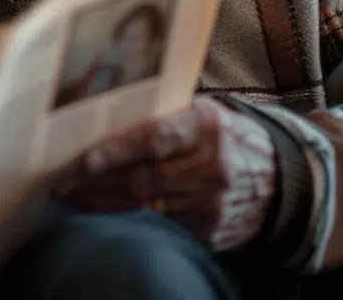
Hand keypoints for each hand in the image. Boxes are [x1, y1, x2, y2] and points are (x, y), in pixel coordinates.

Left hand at [52, 96, 276, 251]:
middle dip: (97, 184)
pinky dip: (132, 223)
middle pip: (145, 179)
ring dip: (106, 206)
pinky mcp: (211, 232)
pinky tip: (107, 215)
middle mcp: (211, 166)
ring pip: (148, 209)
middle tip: (62, 184)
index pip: (156, 139)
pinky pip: (163, 229)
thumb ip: (164, 114)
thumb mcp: (204, 113)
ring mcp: (212, 203)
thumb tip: (104, 110)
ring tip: (74, 199)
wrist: (280, 177)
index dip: (119, 151)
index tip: (86, 160)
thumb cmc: (224, 136)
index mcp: (206, 127)